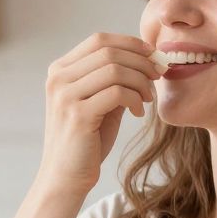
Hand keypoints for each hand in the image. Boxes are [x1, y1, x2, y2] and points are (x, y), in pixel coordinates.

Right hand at [38, 33, 161, 193]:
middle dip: (140, 61)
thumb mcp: (100, 103)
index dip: (130, 43)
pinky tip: (139, 112)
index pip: (99, 40)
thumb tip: (146, 60)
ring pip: (115, 70)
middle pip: (109, 51)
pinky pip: (117, 93)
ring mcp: (65, 95)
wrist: (65, 178)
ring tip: (148, 98)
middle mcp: (58, 78)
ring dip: (140, 81)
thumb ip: (114, 81)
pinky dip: (135, 99)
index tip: (152, 55)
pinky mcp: (77, 114)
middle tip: (158, 75)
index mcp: (60, 70)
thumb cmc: (86, 141)